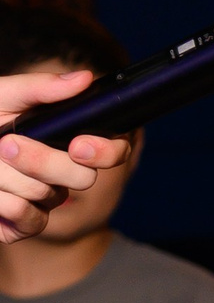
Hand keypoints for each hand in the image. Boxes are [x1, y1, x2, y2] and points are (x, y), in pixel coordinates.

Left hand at [0, 73, 130, 243]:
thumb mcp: (1, 96)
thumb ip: (40, 88)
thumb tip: (83, 78)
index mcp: (68, 136)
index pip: (113, 148)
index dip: (105, 151)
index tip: (77, 145)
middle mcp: (65, 170)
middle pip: (83, 177)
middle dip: (42, 161)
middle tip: (5, 145)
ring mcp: (47, 199)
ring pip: (50, 194)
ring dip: (8, 176)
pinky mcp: (27, 224)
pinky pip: (31, 219)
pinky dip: (3, 202)